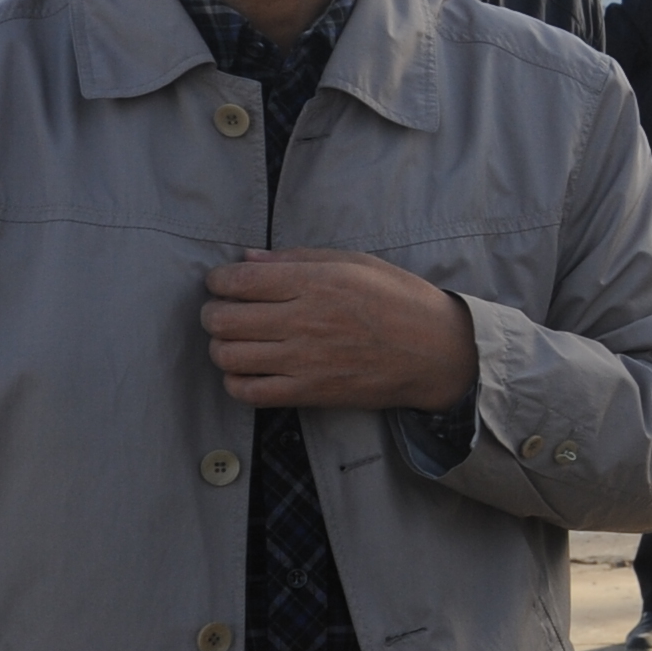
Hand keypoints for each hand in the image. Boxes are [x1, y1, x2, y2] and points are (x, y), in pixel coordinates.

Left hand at [202, 251, 476, 411]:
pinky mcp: (309, 392)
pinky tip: (248, 370)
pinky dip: (236, 381)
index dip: (219, 281)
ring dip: (222, 347)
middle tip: (225, 312)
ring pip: (228, 356)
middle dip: (213, 313)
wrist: (438, 353)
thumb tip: (247, 258)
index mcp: (317, 282)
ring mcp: (305, 360)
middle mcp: (305, 320)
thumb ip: (298, 258)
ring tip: (236, 341)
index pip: (238, 280)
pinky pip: (248, 392)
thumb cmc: (400, 301)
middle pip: (223, 319)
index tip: (224, 283)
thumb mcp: (357, 263)